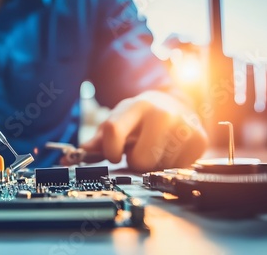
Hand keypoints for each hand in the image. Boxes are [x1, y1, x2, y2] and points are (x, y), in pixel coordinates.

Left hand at [78, 90, 207, 171]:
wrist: (177, 105)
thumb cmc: (142, 117)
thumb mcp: (120, 120)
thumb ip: (99, 139)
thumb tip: (74, 155)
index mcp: (137, 106)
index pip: (113, 131)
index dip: (109, 150)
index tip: (113, 155)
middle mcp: (162, 114)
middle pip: (139, 160)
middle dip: (135, 161)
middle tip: (139, 150)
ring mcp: (184, 127)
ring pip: (157, 168)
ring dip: (153, 163)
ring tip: (157, 147)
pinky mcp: (200, 141)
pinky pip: (176, 169)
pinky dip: (170, 165)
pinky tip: (171, 150)